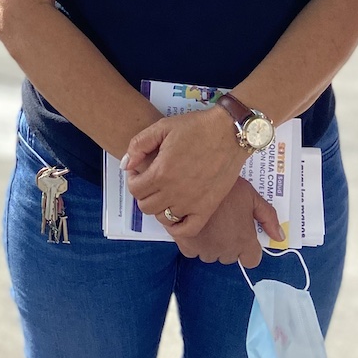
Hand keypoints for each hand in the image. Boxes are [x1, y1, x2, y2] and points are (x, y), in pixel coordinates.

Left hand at [124, 107, 246, 236]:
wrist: (230, 133)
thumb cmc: (197, 127)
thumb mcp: (163, 127)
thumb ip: (139, 144)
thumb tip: (127, 164)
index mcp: (161, 173)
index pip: (135, 189)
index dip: (133, 179)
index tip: (140, 170)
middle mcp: (174, 192)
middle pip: (146, 206)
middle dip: (144, 192)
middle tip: (152, 180)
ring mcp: (191, 203)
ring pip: (163, 218)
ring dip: (159, 206)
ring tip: (166, 192)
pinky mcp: (207, 208)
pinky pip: (187, 230)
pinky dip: (177, 226)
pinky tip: (176, 212)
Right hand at [173, 177, 284, 265]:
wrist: (195, 181)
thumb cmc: (227, 187)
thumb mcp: (252, 197)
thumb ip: (268, 217)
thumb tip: (280, 237)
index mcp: (245, 240)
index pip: (251, 260)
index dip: (248, 250)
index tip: (243, 236)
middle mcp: (226, 250)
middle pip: (230, 256)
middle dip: (228, 244)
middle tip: (224, 223)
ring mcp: (206, 250)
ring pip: (211, 255)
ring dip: (211, 244)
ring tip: (208, 223)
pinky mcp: (187, 246)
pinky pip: (192, 252)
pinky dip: (193, 243)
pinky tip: (194, 227)